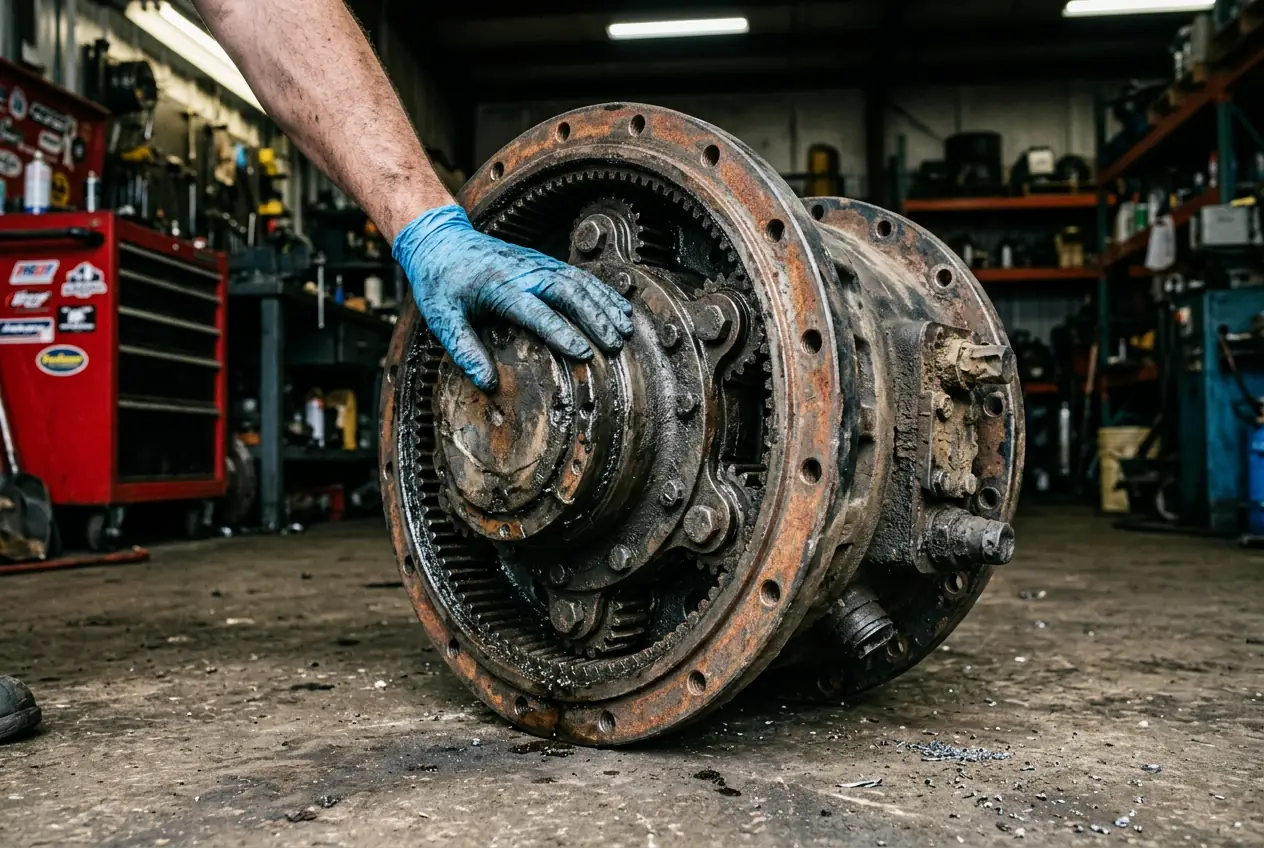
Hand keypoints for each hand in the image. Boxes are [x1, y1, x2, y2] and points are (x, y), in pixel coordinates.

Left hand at [393, 205, 633, 390]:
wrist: (440, 240)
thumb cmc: (440, 281)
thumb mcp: (442, 318)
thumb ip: (464, 350)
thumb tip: (487, 383)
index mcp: (500, 286)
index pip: (537, 311)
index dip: (561, 333)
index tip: (583, 353)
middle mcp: (525, 272)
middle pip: (569, 293)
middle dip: (596, 318)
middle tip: (615, 345)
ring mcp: (537, 264)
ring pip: (580, 282)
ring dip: (605, 305)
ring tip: (626, 330)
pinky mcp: (543, 262)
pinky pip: (579, 276)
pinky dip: (602, 291)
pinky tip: (619, 307)